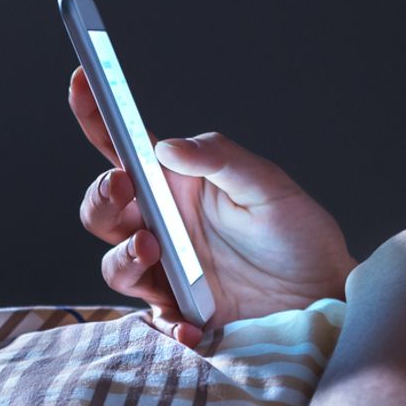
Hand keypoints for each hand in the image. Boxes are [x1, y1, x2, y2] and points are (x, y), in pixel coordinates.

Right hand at [70, 67, 354, 346]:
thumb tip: (166, 145)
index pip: (122, 148)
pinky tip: (193, 326)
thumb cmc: (297, 234)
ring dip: (124, 258)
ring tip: (153, 250)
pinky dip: (168, 325)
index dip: (96, 114)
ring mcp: (166, 272)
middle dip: (101, 198)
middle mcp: (161, 226)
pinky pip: (155, 322)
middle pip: (102, 211)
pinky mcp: (180, 314)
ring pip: (114, 266)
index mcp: (174, 186)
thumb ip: (220, 159)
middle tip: (122, 187)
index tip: (83, 80)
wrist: (323, 296)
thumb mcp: (268, 186)